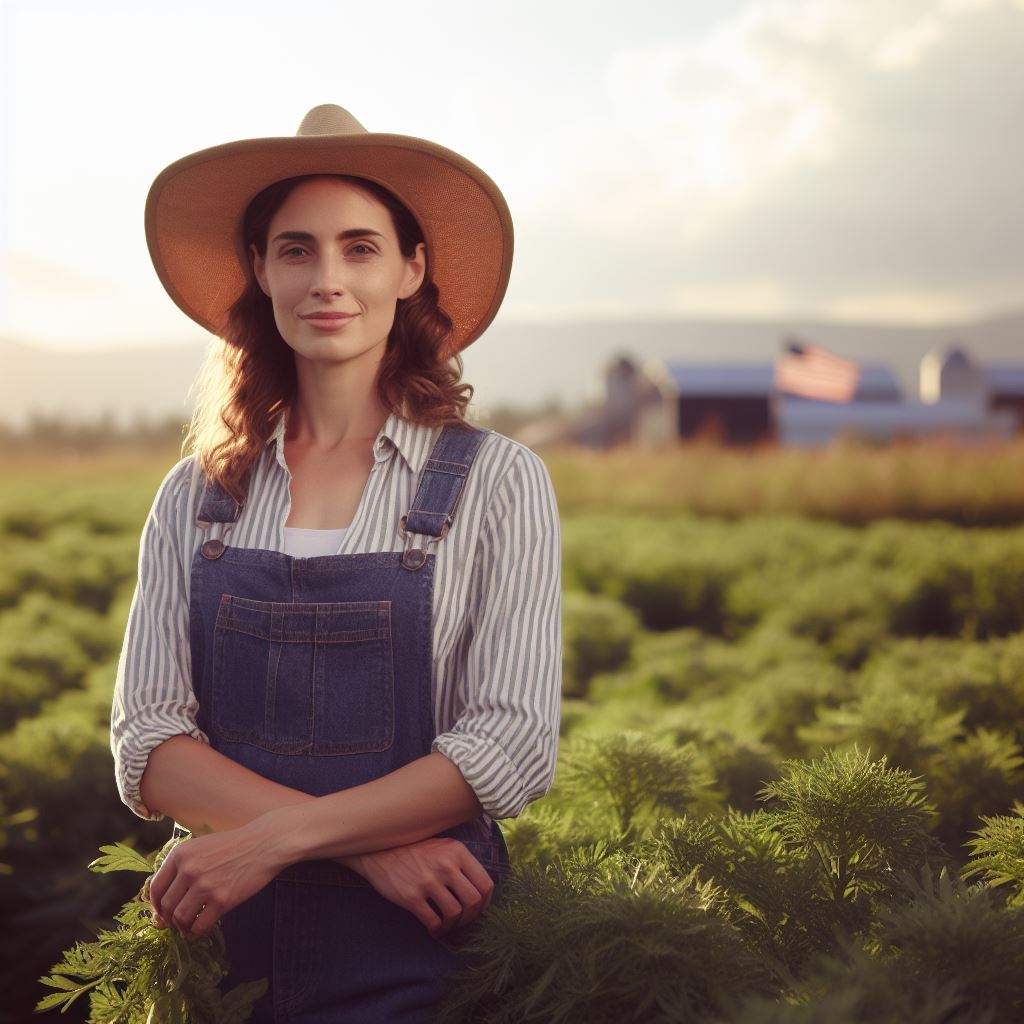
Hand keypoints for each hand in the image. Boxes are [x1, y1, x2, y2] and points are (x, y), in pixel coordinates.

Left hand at [148, 818, 287, 939]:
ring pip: (180, 918)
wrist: (264, 844)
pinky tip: (202, 928)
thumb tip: (165, 898)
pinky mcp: (222, 899)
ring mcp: (205, 885)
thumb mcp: (202, 846)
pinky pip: (200, 925)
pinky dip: (198, 931)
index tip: (162, 911)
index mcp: (180, 854)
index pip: (156, 888)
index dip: (156, 905)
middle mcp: (189, 869)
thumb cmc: (234, 845)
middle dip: (170, 918)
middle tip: (178, 921)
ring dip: (183, 927)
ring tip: (190, 926)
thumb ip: (182, 866)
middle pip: (166, 906)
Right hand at [343, 837, 494, 937]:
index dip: (486, 902)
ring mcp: (428, 881)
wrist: (380, 851)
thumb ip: (462, 863)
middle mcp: (446, 865)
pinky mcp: (411, 897)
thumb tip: (480, 890)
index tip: (479, 909)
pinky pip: (433, 921)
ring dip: (453, 925)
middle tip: (463, 921)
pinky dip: (437, 930)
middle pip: (473, 901)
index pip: (485, 883)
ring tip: (447, 925)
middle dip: (471, 917)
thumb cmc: (415, 850)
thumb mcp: (443, 846)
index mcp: (457, 851)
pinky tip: (434, 929)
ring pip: (455, 913)